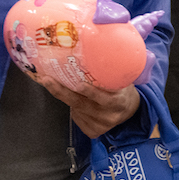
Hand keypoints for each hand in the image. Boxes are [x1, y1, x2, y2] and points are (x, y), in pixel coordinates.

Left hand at [27, 71, 142, 138]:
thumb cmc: (122, 90)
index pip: (105, 99)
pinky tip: (75, 101)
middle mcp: (110, 116)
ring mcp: (101, 126)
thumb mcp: (121, 80)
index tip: (79, 85)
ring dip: (65, 97)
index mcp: (119, 102)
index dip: (91, 92)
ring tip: (55, 84)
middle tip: (48, 80)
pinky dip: (73, 109)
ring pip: (76, 110)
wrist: (130, 109)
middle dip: (62, 92)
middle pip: (82, 104)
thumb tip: (93, 48)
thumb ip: (109, 72)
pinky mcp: (93, 132)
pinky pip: (77, 118)